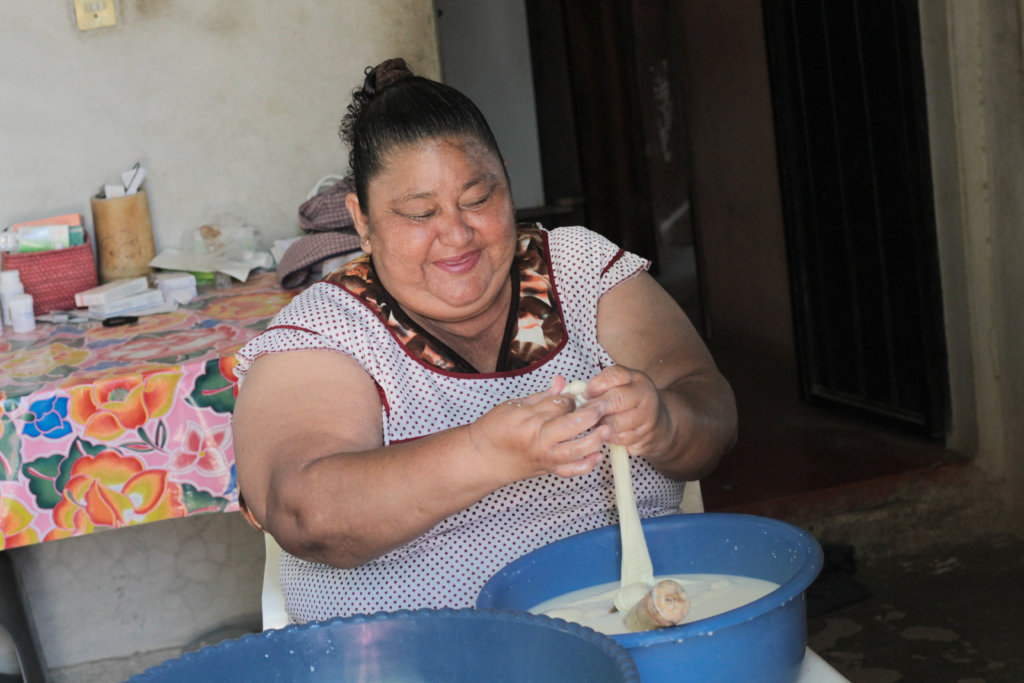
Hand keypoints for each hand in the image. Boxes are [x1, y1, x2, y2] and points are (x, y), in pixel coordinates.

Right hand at [468, 376, 611, 479]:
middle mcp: (538, 439)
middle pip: (573, 424)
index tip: (575, 396)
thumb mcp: (513, 406)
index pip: (559, 404)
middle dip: (592, 413)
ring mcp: (544, 456)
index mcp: (528, 419)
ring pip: (577, 449)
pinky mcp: (547, 469)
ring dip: (596, 438)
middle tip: (603, 405)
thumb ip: (541, 396)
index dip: (572, 398)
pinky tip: (597, 454)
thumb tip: (562, 382)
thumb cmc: (493, 430)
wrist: (481, 459)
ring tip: (607, 428)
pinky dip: (587, 464)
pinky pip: (571, 470)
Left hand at [576, 365, 671, 459]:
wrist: (657, 423)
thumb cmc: (628, 402)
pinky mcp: (645, 436)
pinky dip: (609, 437)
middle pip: (616, 399)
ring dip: (600, 425)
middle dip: (595, 407)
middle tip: (582, 413)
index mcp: (636, 378)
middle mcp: (645, 394)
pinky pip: (620, 438)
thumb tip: (580, 396)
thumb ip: (600, 386)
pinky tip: (606, 433)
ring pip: (616, 422)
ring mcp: (648, 416)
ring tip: (595, 423)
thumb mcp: (619, 387)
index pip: (615, 375)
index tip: (586, 394)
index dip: (596, 385)